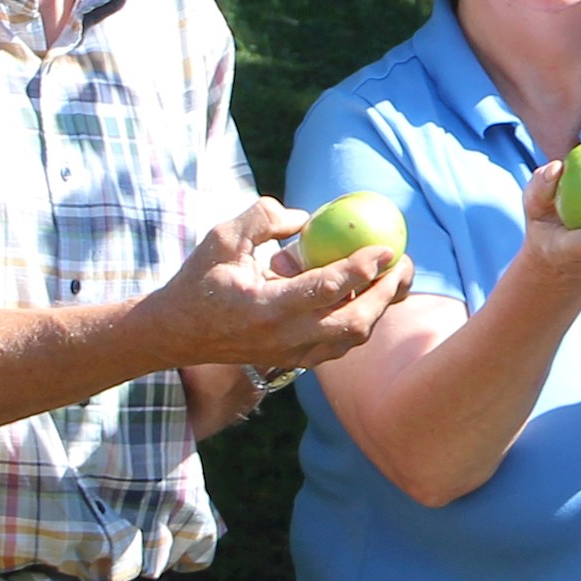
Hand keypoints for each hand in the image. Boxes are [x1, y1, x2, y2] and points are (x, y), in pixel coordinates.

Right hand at [160, 198, 407, 369]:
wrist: (178, 333)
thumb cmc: (199, 279)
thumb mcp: (222, 238)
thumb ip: (263, 218)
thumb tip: (307, 218)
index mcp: (265, 307)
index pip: (325, 289)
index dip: (361, 268)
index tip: (385, 248)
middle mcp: (282, 338)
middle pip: (353, 322)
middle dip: (385, 293)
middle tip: (402, 264)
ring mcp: (290, 355)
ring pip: (351, 338)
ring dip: (378, 309)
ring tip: (394, 279)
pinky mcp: (294, 362)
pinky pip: (339, 345)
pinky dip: (360, 322)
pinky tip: (369, 298)